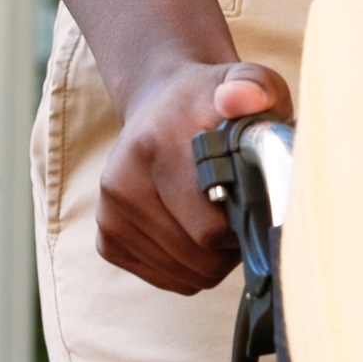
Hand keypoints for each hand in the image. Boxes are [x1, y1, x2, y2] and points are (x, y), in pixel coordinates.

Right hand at [94, 58, 288, 293]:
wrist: (163, 105)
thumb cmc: (214, 103)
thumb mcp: (247, 81)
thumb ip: (255, 86)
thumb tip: (241, 99)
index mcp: (156, 145)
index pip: (210, 228)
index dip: (245, 224)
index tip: (255, 200)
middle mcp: (121, 182)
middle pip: (199, 258)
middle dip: (231, 245)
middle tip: (241, 209)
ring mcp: (109, 214)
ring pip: (185, 276)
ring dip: (213, 258)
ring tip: (218, 217)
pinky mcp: (107, 239)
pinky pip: (167, 279)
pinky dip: (190, 267)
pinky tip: (193, 229)